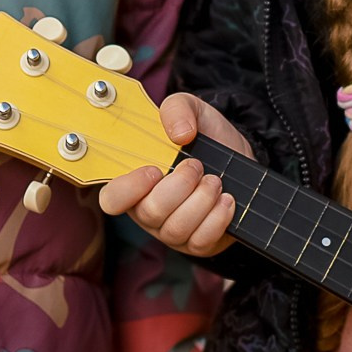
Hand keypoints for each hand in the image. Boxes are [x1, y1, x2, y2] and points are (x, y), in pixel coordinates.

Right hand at [98, 93, 252, 256]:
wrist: (240, 156)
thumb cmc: (205, 136)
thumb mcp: (192, 109)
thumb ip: (178, 108)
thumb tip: (178, 134)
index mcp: (135, 180)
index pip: (112, 199)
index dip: (128, 189)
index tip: (154, 170)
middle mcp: (147, 210)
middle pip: (150, 213)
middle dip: (180, 186)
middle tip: (197, 166)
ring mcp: (171, 230)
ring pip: (176, 229)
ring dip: (202, 200)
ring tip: (215, 180)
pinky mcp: (197, 243)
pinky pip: (200, 241)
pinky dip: (217, 218)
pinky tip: (226, 199)